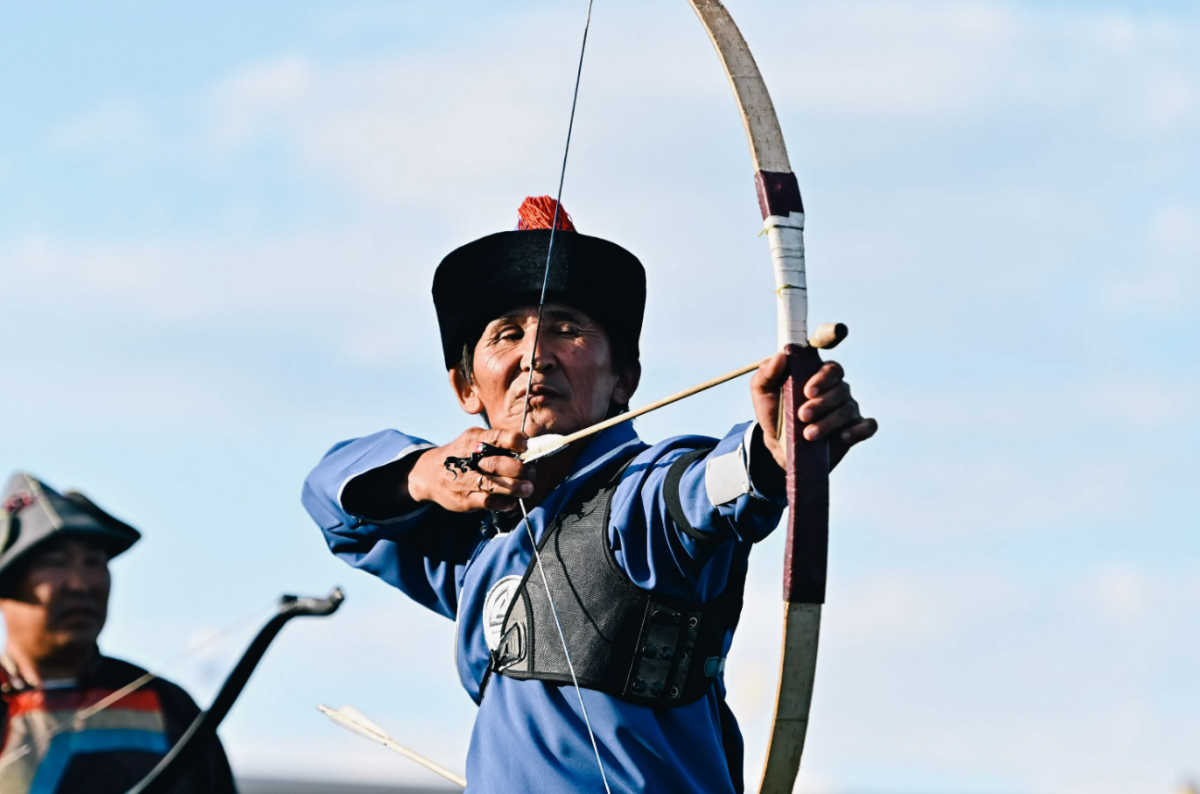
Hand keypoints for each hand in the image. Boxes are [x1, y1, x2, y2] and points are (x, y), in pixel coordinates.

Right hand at [408, 428, 537, 512]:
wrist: (429, 474)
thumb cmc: (461, 455)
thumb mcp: (473, 440)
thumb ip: (497, 442)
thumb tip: (527, 446)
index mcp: (474, 440)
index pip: (497, 437)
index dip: (515, 441)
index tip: (527, 446)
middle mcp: (469, 459)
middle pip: (497, 463)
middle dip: (519, 469)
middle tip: (532, 472)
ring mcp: (466, 481)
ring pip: (495, 485)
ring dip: (516, 487)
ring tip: (528, 488)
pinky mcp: (465, 499)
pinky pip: (489, 503)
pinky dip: (504, 503)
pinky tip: (512, 501)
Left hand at [751, 352, 877, 469]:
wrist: (780, 446)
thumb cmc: (774, 412)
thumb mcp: (762, 392)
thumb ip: (767, 372)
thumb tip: (781, 356)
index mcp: (816, 373)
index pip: (829, 361)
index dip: (830, 349)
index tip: (811, 383)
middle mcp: (836, 387)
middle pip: (838, 386)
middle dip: (821, 401)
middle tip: (802, 415)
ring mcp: (847, 407)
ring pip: (847, 408)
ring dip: (828, 421)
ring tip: (808, 434)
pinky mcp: (854, 429)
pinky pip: (867, 426)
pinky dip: (859, 430)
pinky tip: (843, 436)